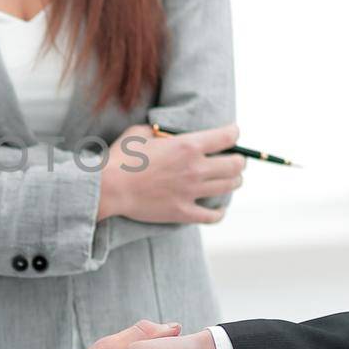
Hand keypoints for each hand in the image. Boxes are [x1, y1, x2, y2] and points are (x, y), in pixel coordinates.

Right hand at [98, 123, 243, 224]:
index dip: (233, 133)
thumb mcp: (141, 133)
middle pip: (236, 165)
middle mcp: (195, 168)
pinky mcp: (183, 212)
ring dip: (233, 182)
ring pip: (229, 187)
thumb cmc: (121, 157)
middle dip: (239, 160)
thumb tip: (166, 134)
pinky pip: (212, 216)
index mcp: (188, 145)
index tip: (232, 134)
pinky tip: (218, 209)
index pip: (228, 137)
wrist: (109, 188)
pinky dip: (219, 212)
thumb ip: (160, 132)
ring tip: (229, 180)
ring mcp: (191, 192)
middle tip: (234, 160)